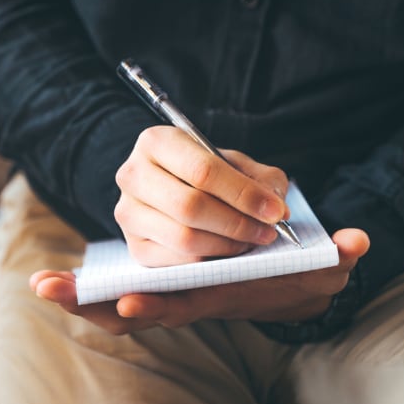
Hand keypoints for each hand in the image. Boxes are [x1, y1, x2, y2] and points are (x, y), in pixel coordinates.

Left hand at [30, 229, 369, 334]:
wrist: (279, 275)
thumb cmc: (295, 269)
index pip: (182, 302)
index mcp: (218, 293)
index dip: (156, 303)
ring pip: (117, 299)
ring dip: (80, 296)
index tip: (124, 301)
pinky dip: (85, 289)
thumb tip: (357, 244)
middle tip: (51, 288)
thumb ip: (336, 256)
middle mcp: (188, 294)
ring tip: (41, 284)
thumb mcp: (319, 264)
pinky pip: (116, 286)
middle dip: (96, 301)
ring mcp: (167, 285)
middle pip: (136, 304)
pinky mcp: (156, 268)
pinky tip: (54, 281)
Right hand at [115, 126, 291, 265]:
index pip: (203, 171)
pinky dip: (210, 261)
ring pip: (184, 237)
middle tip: (268, 230)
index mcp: (156, 142)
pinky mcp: (134, 245)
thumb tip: (276, 209)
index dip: (243, 194)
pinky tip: (227, 250)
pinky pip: (177, 262)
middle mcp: (132, 174)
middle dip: (238, 223)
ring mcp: (128, 212)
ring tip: (251, 239)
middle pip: (190, 206)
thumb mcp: (234, 164)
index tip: (276, 211)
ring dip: (227, 245)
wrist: (173, 187)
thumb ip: (260, 180)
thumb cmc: (206, 172)